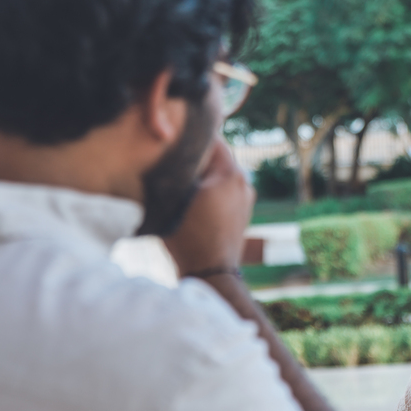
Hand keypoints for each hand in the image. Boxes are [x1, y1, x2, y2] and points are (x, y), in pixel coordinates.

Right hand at [163, 138, 254, 276]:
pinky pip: (223, 192)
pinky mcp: (242, 214)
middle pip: (216, 157)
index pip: (211, 138)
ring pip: (219, 175)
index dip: (189, 136)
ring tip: (179, 181)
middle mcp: (244, 181)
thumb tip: (163, 150)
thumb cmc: (188, 237)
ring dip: (202, 175)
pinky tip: (192, 200)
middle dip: (195, 157)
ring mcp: (246, 199)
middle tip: (171, 158)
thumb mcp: (172, 198)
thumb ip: (173, 170)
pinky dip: (209, 191)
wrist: (209, 275)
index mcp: (231, 173)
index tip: (171, 137)